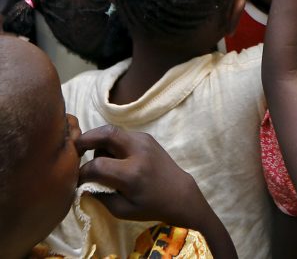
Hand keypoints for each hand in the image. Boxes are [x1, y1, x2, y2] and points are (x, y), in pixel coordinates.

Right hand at [77, 126, 210, 226]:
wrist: (178, 192)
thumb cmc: (149, 206)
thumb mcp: (121, 209)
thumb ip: (99, 195)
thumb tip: (80, 184)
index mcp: (132, 174)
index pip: (97, 165)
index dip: (82, 172)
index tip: (78, 180)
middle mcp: (138, 151)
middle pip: (105, 133)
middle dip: (85, 139)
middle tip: (74, 150)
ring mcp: (144, 140)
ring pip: (112, 131)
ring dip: (98, 141)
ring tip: (99, 159)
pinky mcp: (146, 137)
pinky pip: (121, 134)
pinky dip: (111, 142)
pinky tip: (112, 156)